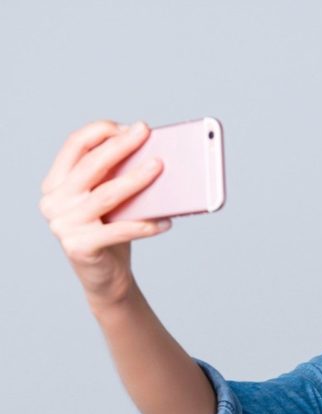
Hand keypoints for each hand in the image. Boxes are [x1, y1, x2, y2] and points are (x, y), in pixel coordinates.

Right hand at [39, 119, 170, 308]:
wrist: (106, 277)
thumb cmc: (111, 230)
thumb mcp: (111, 199)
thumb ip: (118, 176)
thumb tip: (152, 153)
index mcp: (56, 183)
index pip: (74, 145)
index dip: (102, 131)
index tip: (131, 126)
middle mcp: (53, 201)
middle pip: (91, 165)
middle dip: (121, 145)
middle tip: (145, 132)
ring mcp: (63, 225)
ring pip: (107, 195)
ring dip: (136, 178)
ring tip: (160, 167)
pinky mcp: (79, 247)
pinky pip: (120, 230)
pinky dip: (146, 225)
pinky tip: (167, 220)